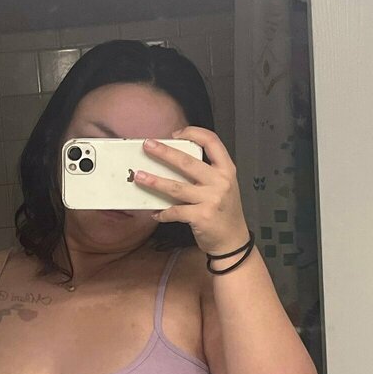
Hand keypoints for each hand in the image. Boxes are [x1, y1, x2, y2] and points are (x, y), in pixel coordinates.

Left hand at [129, 127, 251, 257]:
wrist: (232, 241)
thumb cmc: (224, 211)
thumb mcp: (224, 186)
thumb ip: (207, 173)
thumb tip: (174, 161)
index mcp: (226, 170)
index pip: (212, 142)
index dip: (193, 133)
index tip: (175, 134)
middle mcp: (220, 182)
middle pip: (187, 162)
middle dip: (164, 152)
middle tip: (147, 145)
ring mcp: (211, 199)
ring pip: (176, 187)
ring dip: (155, 181)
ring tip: (140, 176)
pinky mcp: (201, 216)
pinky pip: (175, 211)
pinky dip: (162, 212)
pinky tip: (154, 213)